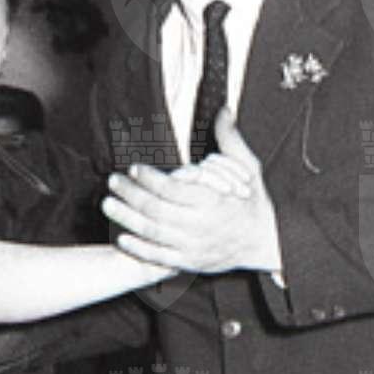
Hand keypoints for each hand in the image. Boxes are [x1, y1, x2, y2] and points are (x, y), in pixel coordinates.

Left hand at [102, 109, 281, 276]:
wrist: (265, 244)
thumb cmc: (254, 204)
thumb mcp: (250, 169)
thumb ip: (231, 141)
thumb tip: (223, 111)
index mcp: (214, 202)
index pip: (173, 189)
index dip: (150, 178)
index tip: (135, 168)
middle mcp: (201, 227)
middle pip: (157, 210)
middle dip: (131, 195)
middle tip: (113, 181)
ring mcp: (194, 247)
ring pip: (153, 233)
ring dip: (127, 219)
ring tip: (108, 204)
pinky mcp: (190, 263)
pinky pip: (159, 257)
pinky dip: (139, 249)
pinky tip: (122, 238)